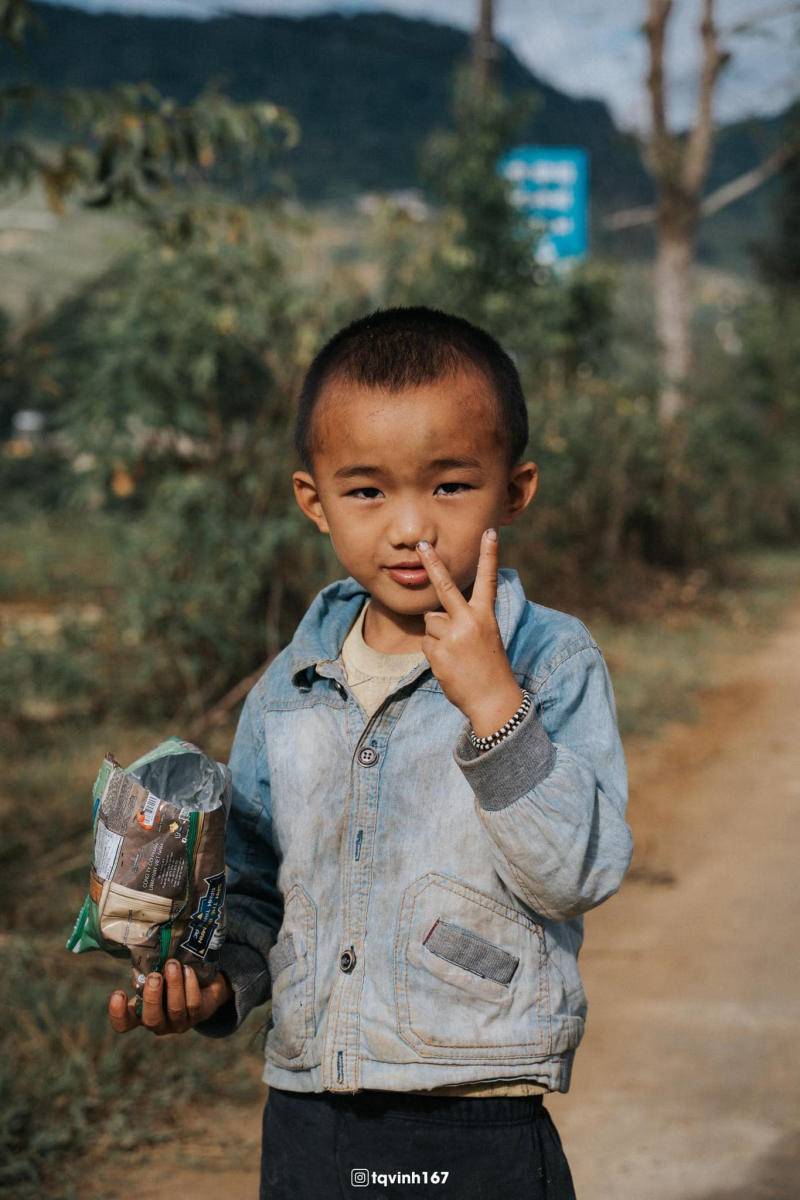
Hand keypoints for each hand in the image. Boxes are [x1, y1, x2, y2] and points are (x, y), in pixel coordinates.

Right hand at [108, 959, 232, 1035]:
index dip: (118, 1014)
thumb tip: (140, 948)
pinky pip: (194, 1004)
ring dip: (174, 986)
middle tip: (154, 976)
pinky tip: (188, 970)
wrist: (203, 981)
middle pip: (151, 1020)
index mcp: (141, 1012)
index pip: (124, 1023)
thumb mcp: (156, 971)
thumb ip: (145, 967)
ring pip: (175, 1010)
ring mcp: (179, 1022)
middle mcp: (159, 1022)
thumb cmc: (170, 974)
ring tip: (172, 964)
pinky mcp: (198, 1015)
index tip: (118, 993)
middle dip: (152, 997)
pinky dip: (190, 986)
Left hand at [417, 529, 523, 735]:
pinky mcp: (439, 651)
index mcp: (486, 615)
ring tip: (455, 654)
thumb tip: (432, 614)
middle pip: (446, 588)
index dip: (489, 555)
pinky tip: (449, 664)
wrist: (493, 699)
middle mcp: (470, 621)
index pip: (488, 580)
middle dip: (433, 564)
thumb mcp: (484, 637)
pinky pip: (426, 642)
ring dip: (437, 636)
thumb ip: (463, 621)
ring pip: (431, 622)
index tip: (490, 532)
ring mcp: (453, 636)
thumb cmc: (488, 667)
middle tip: (421, 544)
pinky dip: (433, 653)